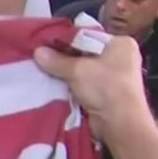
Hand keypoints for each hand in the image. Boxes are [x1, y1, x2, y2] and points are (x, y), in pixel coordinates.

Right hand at [33, 35, 151, 142]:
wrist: (120, 123)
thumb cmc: (105, 88)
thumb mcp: (78, 70)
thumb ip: (56, 61)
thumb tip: (37, 52)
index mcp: (120, 43)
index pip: (88, 35)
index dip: (66, 39)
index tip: (45, 43)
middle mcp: (119, 57)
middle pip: (84, 52)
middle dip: (64, 57)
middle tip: (41, 58)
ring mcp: (114, 76)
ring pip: (83, 69)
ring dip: (66, 73)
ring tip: (43, 71)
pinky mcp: (106, 92)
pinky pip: (84, 83)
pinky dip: (71, 85)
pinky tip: (54, 85)